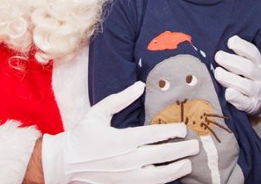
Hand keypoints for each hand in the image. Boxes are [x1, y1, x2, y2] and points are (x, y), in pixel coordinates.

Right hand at [42, 81, 198, 183]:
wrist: (65, 164)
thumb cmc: (82, 135)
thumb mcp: (98, 112)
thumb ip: (120, 99)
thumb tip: (140, 86)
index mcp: (120, 140)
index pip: (152, 135)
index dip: (170, 132)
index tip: (183, 128)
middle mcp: (126, 160)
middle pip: (160, 156)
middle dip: (180, 150)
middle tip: (195, 145)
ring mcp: (125, 177)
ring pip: (157, 177)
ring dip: (175, 170)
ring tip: (188, 164)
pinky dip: (161, 182)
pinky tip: (170, 176)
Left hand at [214, 35, 260, 115]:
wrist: (257, 100)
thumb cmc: (245, 76)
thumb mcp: (245, 62)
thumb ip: (237, 54)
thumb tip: (224, 42)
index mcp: (259, 63)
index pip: (253, 53)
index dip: (242, 47)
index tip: (230, 42)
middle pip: (248, 68)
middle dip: (231, 61)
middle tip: (218, 56)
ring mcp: (258, 92)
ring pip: (245, 85)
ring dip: (229, 78)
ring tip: (218, 73)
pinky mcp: (252, 106)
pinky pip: (245, 103)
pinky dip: (236, 97)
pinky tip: (228, 92)